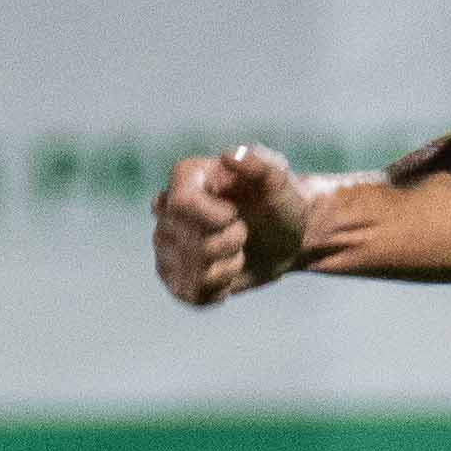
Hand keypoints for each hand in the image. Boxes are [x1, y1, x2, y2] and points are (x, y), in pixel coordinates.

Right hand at [152, 145, 313, 306]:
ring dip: (230, 266)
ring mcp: (164, 246)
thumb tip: (228, 156)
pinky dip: (220, 289)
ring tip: (238, 251)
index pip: (181, 204)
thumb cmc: (281, 202)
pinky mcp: (172, 277)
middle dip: (232, 242)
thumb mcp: (279, 181)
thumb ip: (258, 164)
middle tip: (244, 231)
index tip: (236, 214)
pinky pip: (192, 294)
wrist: (286, 237)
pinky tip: (228, 274)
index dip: (215, 218)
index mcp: (186, 178)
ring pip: (196, 273)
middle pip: (196, 244)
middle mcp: (165, 211)